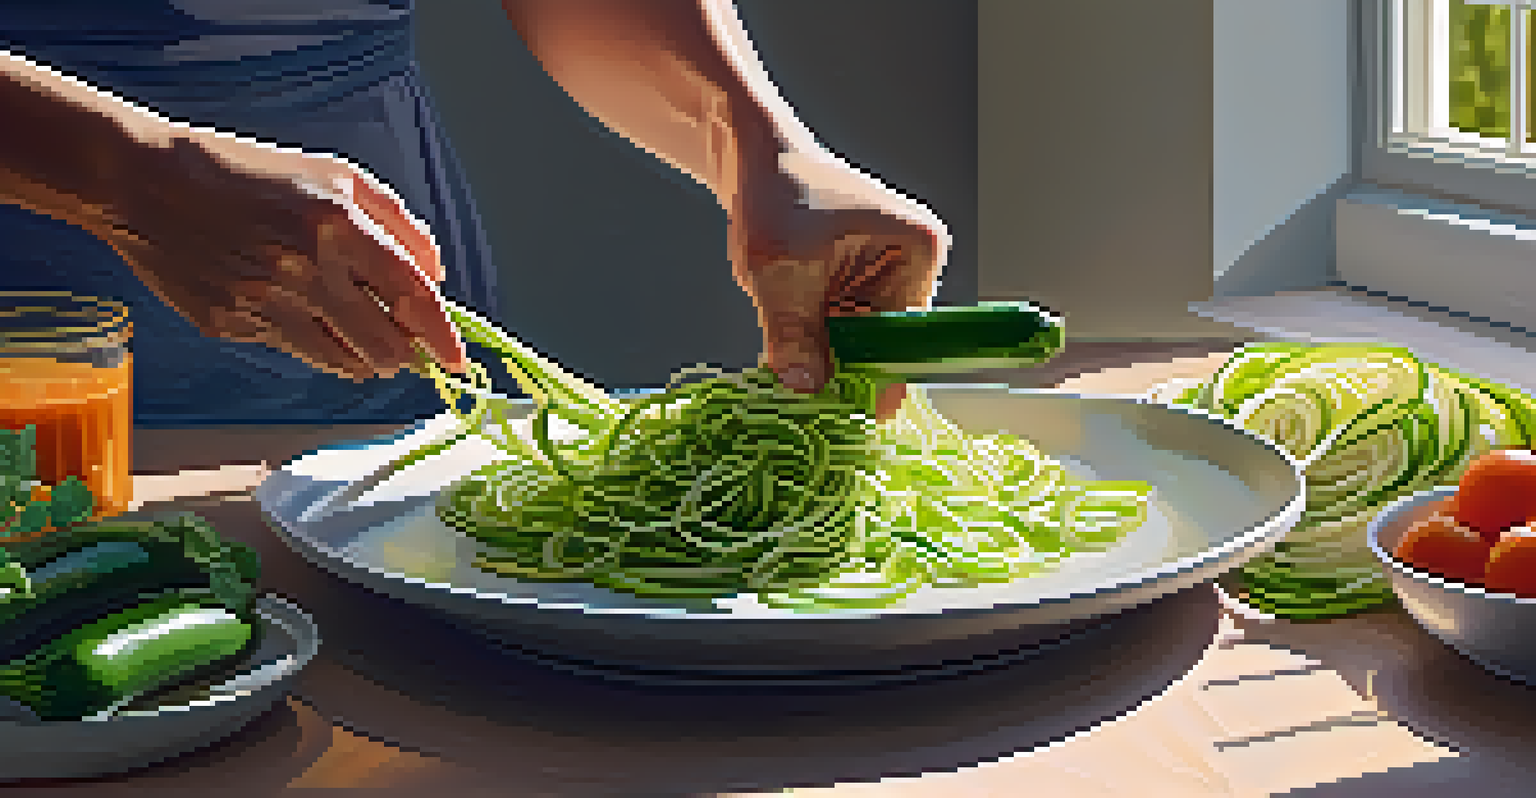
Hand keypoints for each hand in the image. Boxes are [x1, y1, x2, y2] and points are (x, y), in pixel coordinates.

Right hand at [101, 131, 467, 379]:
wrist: (144, 182)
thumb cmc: (245, 172)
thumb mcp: (333, 174)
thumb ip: (397, 222)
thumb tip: (435, 273)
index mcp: (337, 223)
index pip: (410, 294)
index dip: (441, 335)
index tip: (457, 360)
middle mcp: (305, 269)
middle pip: (383, 344)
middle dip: (403, 354)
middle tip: (405, 347)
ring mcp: (265, 303)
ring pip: (342, 361)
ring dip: (364, 359)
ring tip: (362, 338)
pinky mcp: (231, 325)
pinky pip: (294, 352)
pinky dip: (314, 346)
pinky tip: (305, 320)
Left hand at [730, 148, 949, 418]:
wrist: (748, 155)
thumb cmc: (774, 194)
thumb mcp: (780, 272)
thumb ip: (793, 334)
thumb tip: (804, 390)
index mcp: (917, 250)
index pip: (905, 336)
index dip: (875, 376)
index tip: (848, 411)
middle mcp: (913, 263)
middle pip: (882, 341)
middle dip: (843, 367)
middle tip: (806, 396)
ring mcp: (886, 271)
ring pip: (857, 339)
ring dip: (824, 354)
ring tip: (788, 361)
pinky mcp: (858, 278)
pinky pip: (841, 326)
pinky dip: (815, 338)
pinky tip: (787, 344)